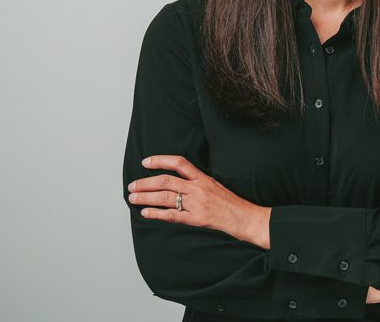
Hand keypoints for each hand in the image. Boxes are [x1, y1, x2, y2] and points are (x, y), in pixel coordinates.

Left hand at [127, 155, 267, 246]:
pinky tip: (145, 212)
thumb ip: (198, 183)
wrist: (247, 218)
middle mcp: (198, 188)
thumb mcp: (216, 186)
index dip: (160, 160)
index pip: (178, 163)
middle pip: (166, 181)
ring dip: (146, 197)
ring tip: (133, 198)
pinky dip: (156, 213)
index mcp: (203, 178)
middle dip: (145, 182)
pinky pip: (172, 215)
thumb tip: (179, 183)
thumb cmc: (233, 204)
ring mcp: (197, 204)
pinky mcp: (197, 219)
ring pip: (165, 197)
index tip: (145, 162)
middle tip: (131, 185)